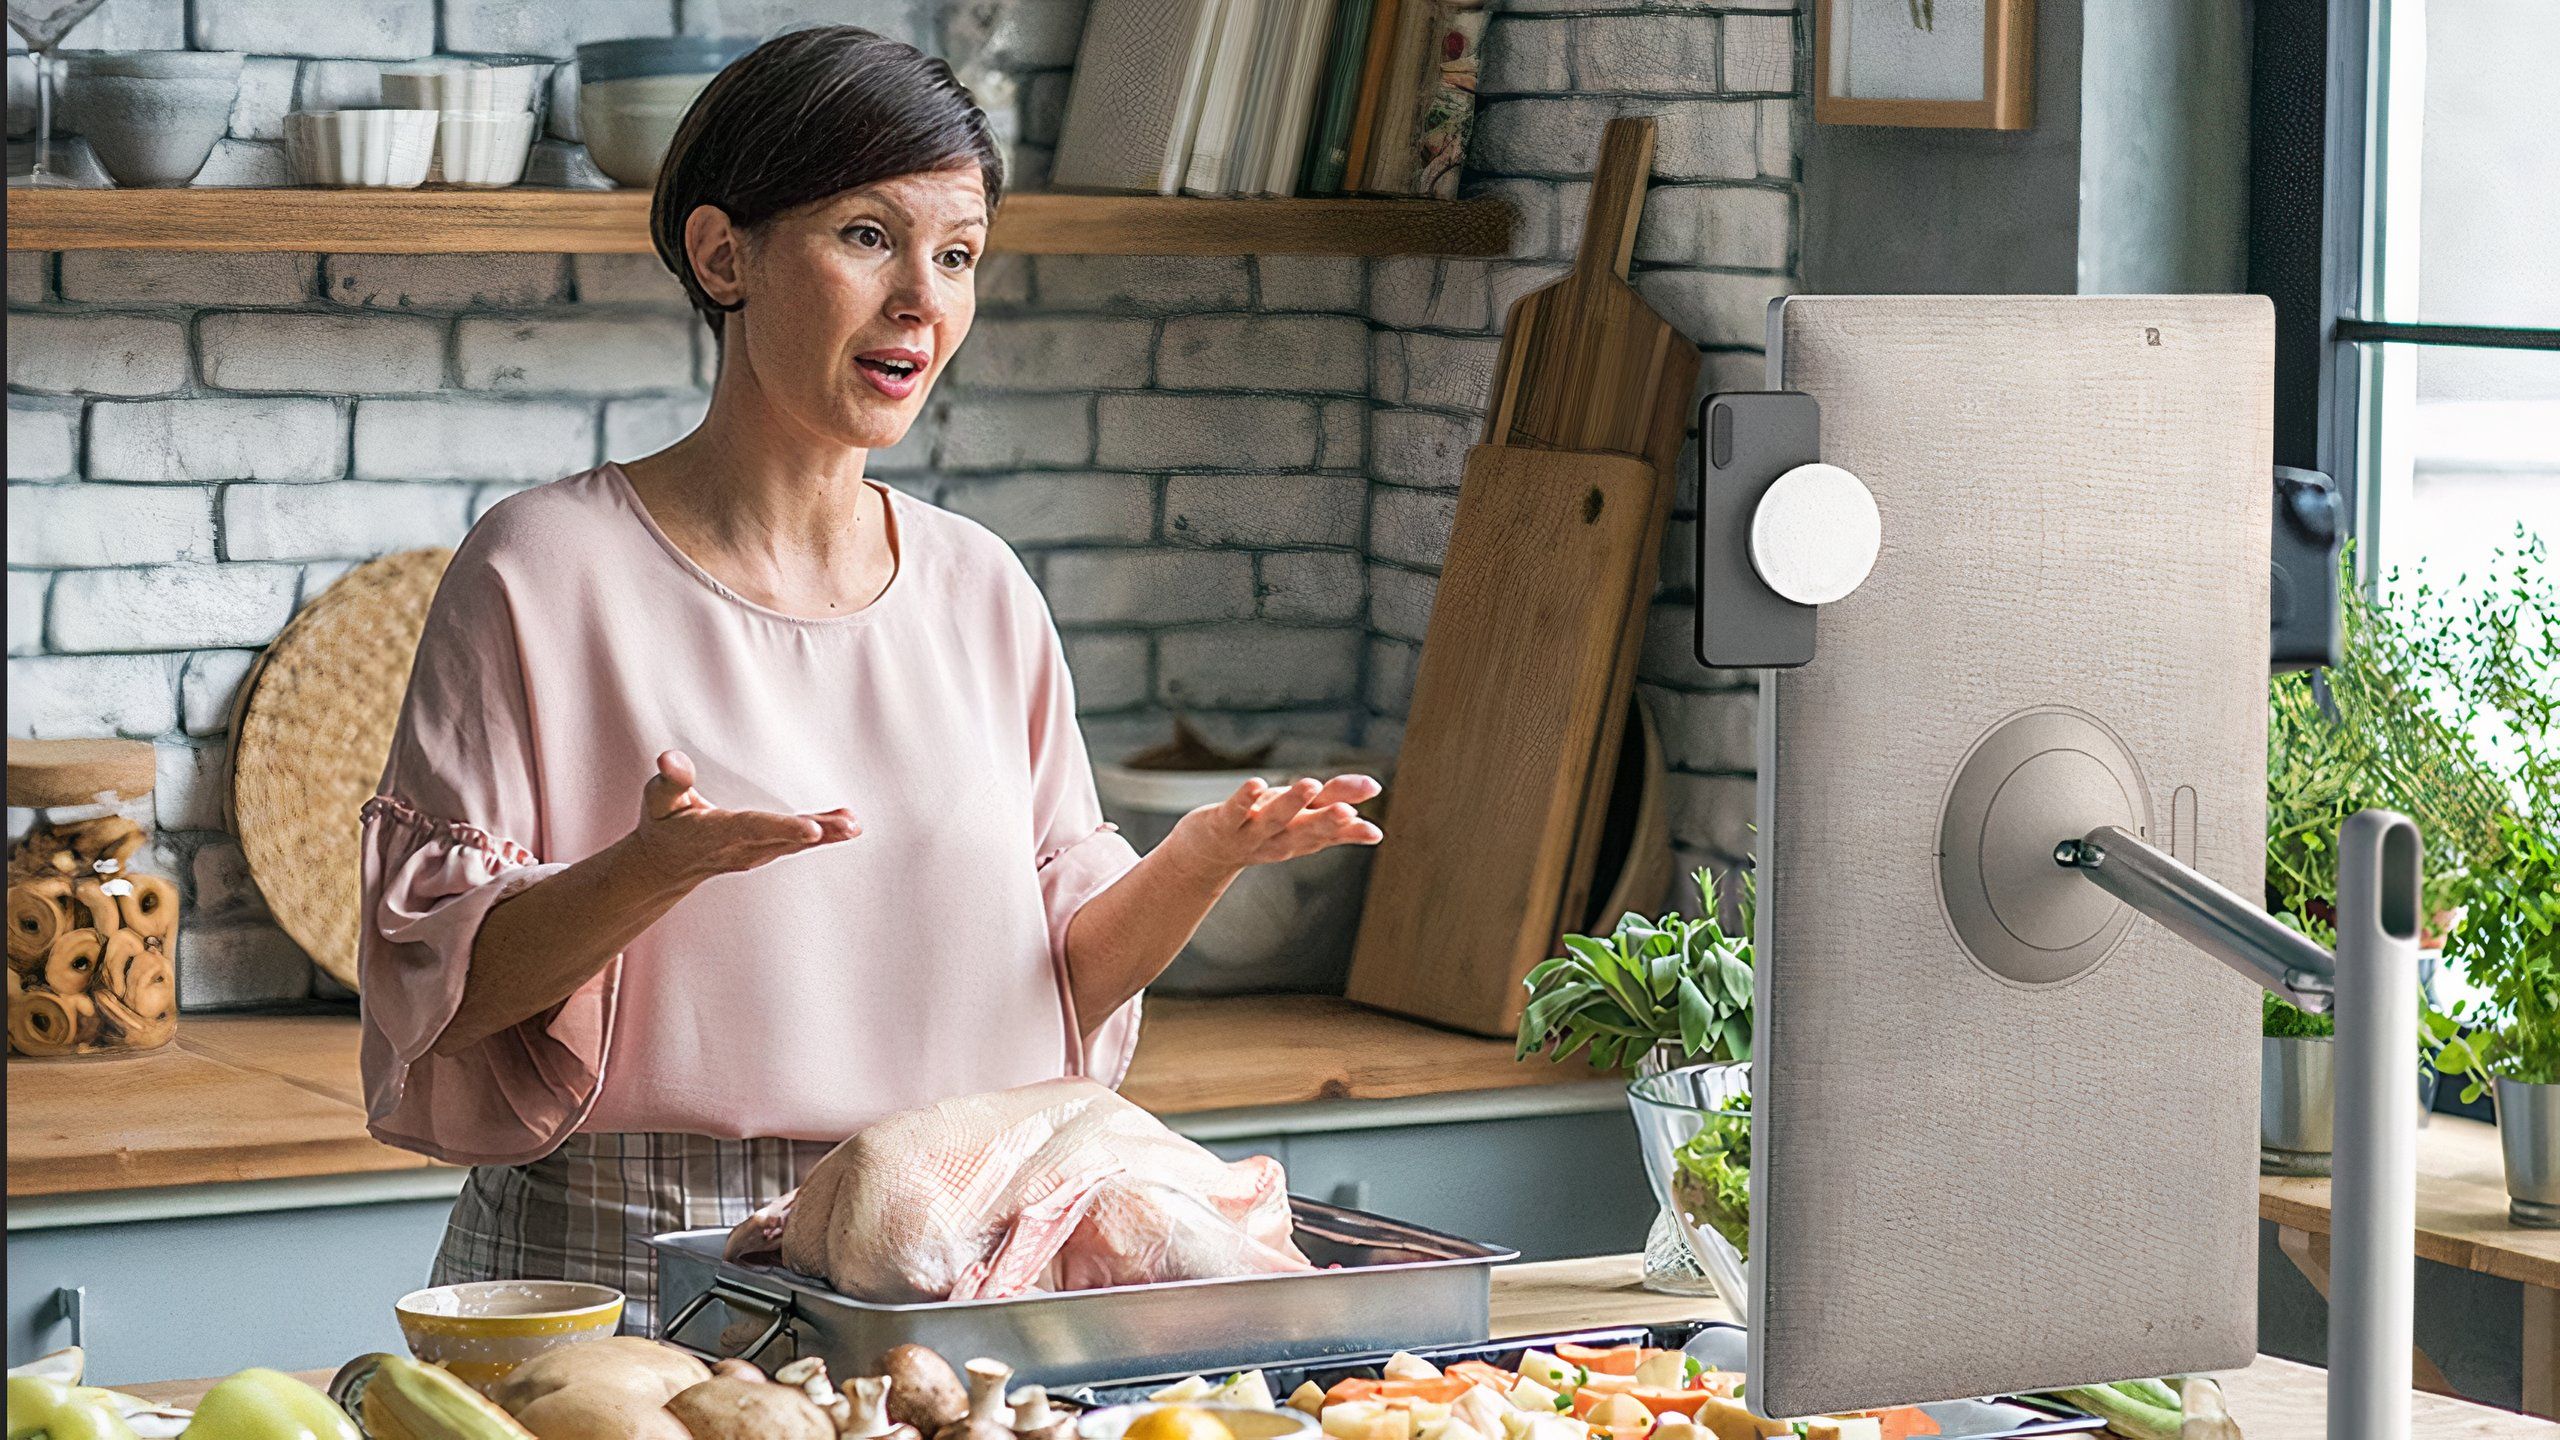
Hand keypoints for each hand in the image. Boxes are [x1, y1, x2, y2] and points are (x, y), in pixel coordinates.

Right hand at [628, 750, 858, 884]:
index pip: (752, 828)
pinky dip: (823, 835)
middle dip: (817, 833)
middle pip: (783, 840)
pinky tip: (847, 825)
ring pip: (794, 844)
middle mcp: (740, 848)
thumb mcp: (658, 800)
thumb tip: (669, 758)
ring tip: (853, 824)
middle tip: (848, 826)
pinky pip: (796, 844)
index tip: (811, 829)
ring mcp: (755, 854)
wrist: (664, 866)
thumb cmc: (663, 823)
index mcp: (715, 833)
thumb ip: (670, 780)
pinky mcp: (765, 852)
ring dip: (828, 834)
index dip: (782, 828)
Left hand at [1166, 774, 1383, 877]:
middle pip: (1306, 829)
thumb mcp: (1299, 821)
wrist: (1205, 855)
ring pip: (1273, 819)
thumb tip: (1378, 831)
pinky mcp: (1221, 822)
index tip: (1374, 832)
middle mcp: (1278, 837)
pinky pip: (1234, 810)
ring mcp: (1249, 832)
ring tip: (1311, 784)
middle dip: (1326, 820)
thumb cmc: (1259, 831)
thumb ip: (1335, 812)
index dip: (1351, 833)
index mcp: (1300, 836)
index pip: (1329, 834)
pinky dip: (1244, 798)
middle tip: (1348, 812)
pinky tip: (1255, 783)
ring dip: (1292, 803)